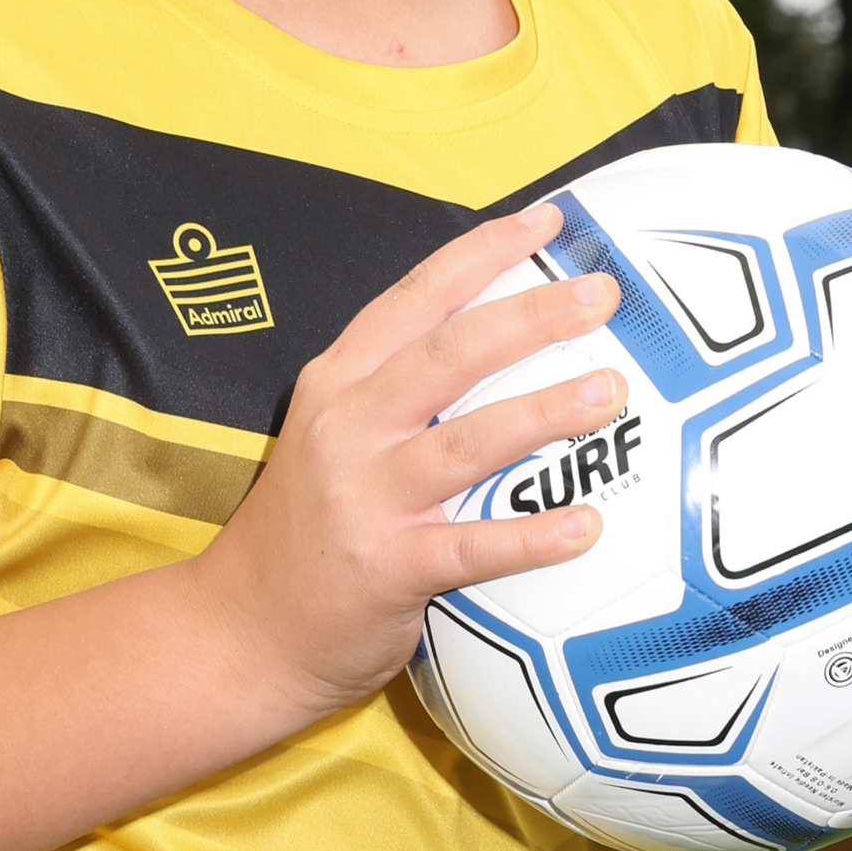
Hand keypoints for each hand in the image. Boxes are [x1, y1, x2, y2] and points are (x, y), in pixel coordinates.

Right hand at [191, 205, 624, 720]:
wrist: (239, 630)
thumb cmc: (306, 528)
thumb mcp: (330, 435)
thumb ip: (395, 391)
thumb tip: (499, 347)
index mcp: (338, 383)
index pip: (416, 298)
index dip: (483, 253)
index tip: (547, 221)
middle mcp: (349, 427)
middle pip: (450, 353)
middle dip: (531, 316)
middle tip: (601, 295)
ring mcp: (366, 497)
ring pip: (468, 440)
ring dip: (544, 411)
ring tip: (612, 393)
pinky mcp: (387, 568)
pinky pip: (472, 547)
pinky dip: (532, 535)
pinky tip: (587, 525)